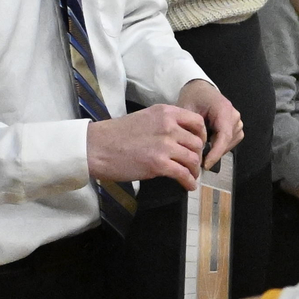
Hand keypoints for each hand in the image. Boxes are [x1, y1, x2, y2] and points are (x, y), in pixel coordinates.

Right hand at [86, 105, 206, 188]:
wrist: (97, 147)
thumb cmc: (116, 135)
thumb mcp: (145, 118)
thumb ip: (165, 124)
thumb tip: (180, 137)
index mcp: (165, 112)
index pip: (197, 121)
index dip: (201, 136)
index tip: (198, 145)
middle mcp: (168, 126)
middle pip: (197, 143)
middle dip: (198, 156)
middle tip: (193, 163)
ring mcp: (164, 145)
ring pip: (193, 159)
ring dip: (194, 170)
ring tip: (190, 176)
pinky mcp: (159, 163)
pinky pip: (183, 174)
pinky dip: (189, 181)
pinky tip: (188, 185)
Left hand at [175, 79, 243, 168]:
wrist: (200, 90)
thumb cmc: (193, 97)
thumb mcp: (186, 110)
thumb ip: (190, 128)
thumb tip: (192, 149)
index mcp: (223, 109)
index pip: (224, 135)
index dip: (216, 153)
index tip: (206, 165)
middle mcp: (234, 115)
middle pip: (227, 142)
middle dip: (213, 153)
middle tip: (196, 159)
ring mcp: (237, 121)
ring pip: (230, 143)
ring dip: (216, 149)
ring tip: (202, 147)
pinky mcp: (236, 126)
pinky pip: (231, 141)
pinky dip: (220, 146)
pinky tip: (209, 143)